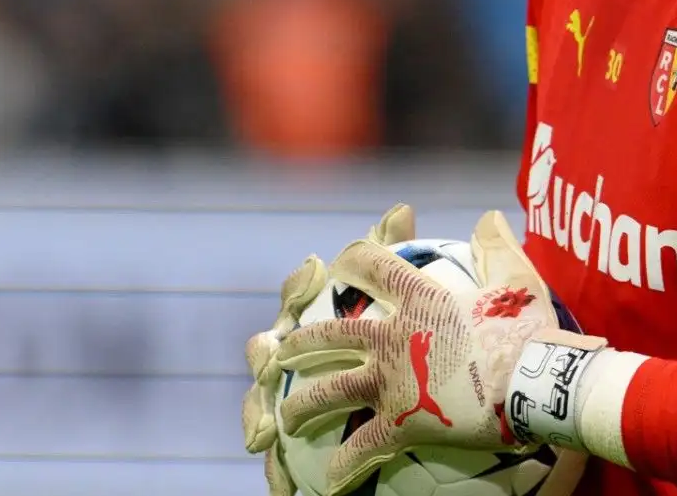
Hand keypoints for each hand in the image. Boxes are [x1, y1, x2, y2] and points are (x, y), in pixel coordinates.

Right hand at [241, 205, 418, 495]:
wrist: (417, 410)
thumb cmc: (407, 352)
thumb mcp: (412, 302)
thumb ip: (397, 257)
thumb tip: (401, 208)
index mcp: (319, 318)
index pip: (302, 292)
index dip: (303, 281)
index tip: (318, 269)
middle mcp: (295, 357)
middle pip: (269, 348)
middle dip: (267, 352)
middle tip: (276, 354)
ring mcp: (288, 400)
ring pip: (262, 404)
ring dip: (258, 415)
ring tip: (264, 432)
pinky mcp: (293, 446)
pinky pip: (279, 460)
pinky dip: (277, 472)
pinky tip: (284, 486)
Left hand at [275, 210, 605, 495]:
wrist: (536, 385)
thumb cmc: (531, 333)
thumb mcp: (517, 281)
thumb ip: (496, 247)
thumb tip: (488, 216)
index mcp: (418, 298)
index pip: (372, 266)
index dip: (353, 260)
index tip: (340, 265)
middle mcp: (394, 337)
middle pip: (331, 334)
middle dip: (299, 341)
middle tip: (281, 350)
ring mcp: (392, 381)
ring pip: (330, 390)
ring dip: (301, 404)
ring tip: (285, 417)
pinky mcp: (402, 422)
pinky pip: (363, 446)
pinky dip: (344, 466)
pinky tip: (329, 481)